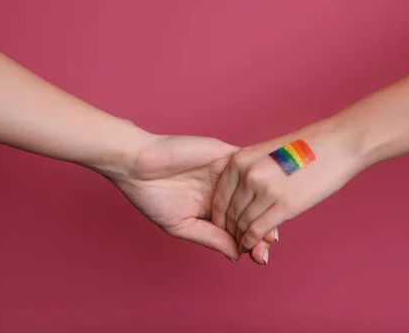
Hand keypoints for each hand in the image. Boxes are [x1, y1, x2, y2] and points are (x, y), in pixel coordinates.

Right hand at [98, 132, 276, 263]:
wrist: (138, 164)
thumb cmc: (152, 196)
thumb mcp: (182, 226)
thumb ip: (211, 238)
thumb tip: (238, 255)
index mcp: (211, 207)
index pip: (237, 224)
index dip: (250, 239)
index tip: (261, 255)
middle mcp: (222, 190)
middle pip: (250, 208)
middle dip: (262, 225)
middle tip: (271, 242)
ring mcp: (225, 172)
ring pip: (254, 189)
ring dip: (264, 206)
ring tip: (270, 225)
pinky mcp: (225, 153)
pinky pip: (249, 166)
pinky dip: (259, 178)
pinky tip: (267, 195)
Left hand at [212, 122, 361, 252]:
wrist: (335, 145)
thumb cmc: (303, 149)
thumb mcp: (264, 154)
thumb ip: (247, 174)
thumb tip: (239, 200)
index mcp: (239, 160)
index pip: (219, 198)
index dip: (218, 217)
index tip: (221, 228)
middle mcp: (247, 175)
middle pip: (230, 213)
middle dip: (229, 231)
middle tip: (230, 243)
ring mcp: (265, 190)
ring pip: (242, 224)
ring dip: (240, 239)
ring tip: (241, 247)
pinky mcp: (284, 205)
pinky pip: (258, 230)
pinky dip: (251, 242)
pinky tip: (251, 247)